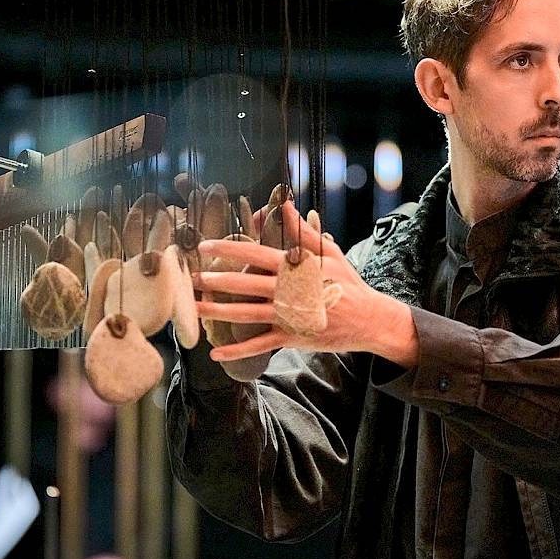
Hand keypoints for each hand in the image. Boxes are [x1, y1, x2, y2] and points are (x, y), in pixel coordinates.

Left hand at [192, 201, 417, 366]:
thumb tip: (286, 205)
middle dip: (216, 281)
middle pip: (246, 285)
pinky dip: (238, 351)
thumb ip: (303, 232)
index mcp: (296, 269)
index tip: (206, 246)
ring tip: (194, 308)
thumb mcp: (330, 254)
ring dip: (218, 312)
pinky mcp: (292, 337)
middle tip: (191, 277)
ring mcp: (290, 317)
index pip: (257, 256)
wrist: (369, 320)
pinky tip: (216, 353)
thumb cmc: (348, 284)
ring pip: (247, 315)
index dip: (230, 250)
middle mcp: (290, 292)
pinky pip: (261, 345)